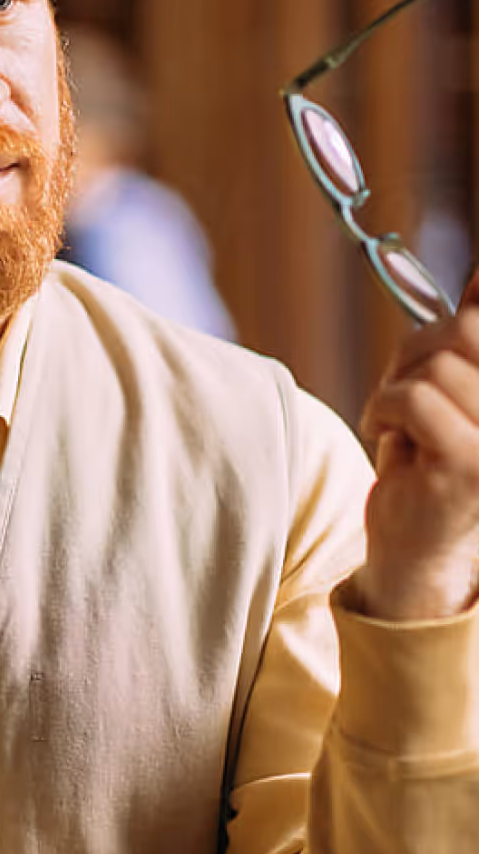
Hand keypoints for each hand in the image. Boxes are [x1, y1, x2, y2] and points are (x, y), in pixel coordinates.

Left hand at [357, 271, 478, 619]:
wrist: (413, 545)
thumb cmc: (429, 458)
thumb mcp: (451, 387)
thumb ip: (469, 336)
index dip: (471, 308)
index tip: (447, 334)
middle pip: (465, 332)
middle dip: (416, 350)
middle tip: (399, 388)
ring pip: (436, 366)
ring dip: (394, 387)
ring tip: (394, 421)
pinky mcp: (471, 467)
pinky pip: (414, 399)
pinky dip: (383, 409)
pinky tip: (384, 437)